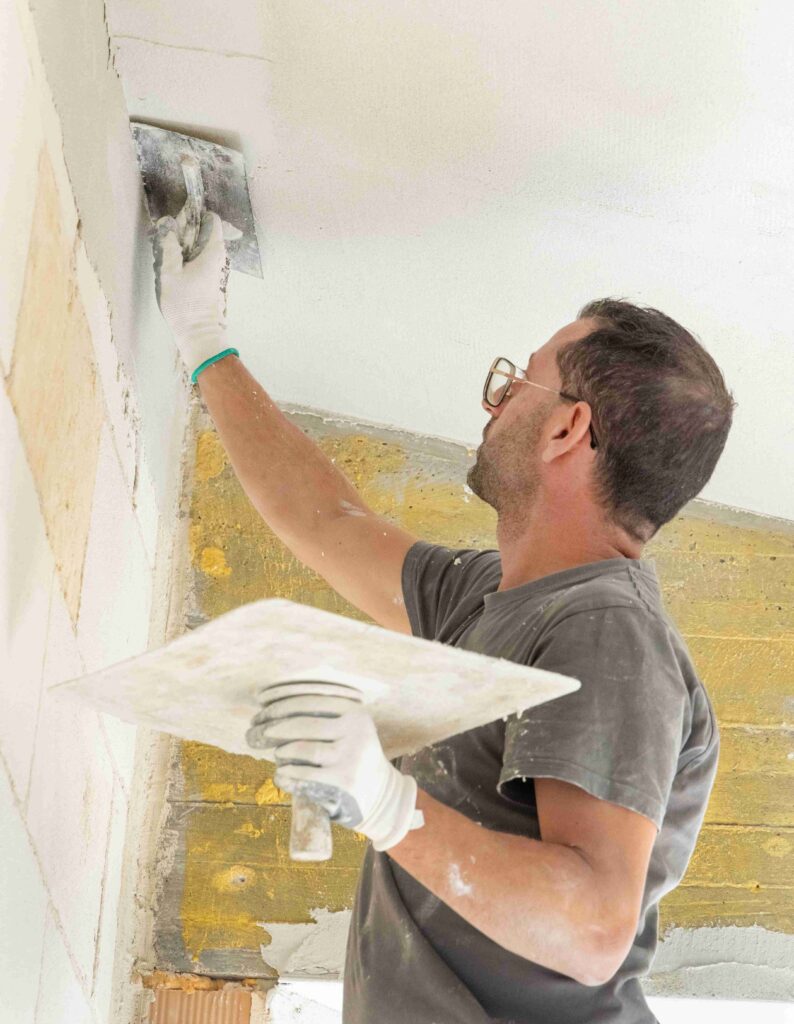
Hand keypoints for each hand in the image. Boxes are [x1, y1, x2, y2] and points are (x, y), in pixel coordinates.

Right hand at [152, 210, 229, 376]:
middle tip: (169, 235)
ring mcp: (216, 269)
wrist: (198, 334)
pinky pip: (199, 259)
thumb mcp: (170, 272)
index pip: (213, 220)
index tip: (180, 217)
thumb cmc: (185, 304)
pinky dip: (188, 257)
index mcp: (213, 252)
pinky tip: (174, 265)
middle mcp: (219, 258)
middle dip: (188, 229)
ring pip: (201, 247)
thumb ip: (169, 246)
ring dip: (186, 244)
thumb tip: (168, 225)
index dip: (197, 213)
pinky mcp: (210, 280)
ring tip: (168, 250)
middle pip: (206, 232)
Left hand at [245, 681, 423, 851]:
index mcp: (355, 712)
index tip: (263, 706)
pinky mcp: (344, 781)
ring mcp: (351, 756)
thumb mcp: (349, 730)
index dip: (283, 704)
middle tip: (259, 730)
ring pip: (303, 748)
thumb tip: (273, 711)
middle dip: (276, 726)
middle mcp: (356, 731)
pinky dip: (288, 773)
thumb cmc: (354, 757)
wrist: (382, 795)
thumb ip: (322, 718)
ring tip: (278, 754)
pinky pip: (305, 774)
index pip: (312, 702)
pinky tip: (281, 773)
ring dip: (283, 751)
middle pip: (304, 723)